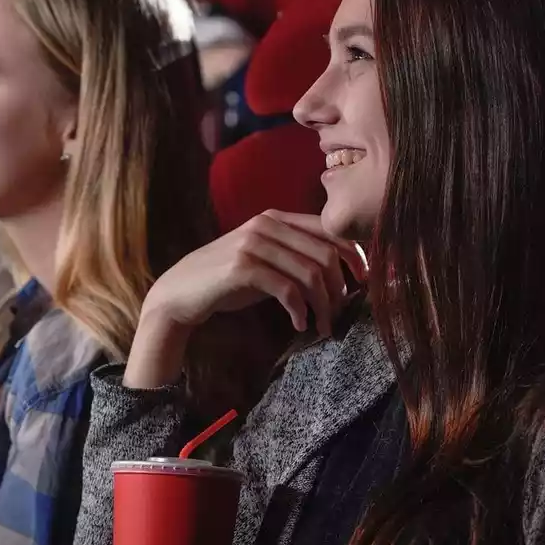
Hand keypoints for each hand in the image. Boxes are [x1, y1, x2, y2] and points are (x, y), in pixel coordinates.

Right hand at [143, 211, 365, 336]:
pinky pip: (288, 289)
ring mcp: (254, 243)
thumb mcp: (265, 261)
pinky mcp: (243, 267)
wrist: (181, 292)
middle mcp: (267, 224)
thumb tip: (341, 274)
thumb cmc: (227, 281)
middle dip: (340, 288)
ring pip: (311, 273)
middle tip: (341, 313)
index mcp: (276, 217)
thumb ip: (295, 257)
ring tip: (324, 326)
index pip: (329, 229)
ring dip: (324, 306)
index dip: (354, 255)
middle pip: (325, 253)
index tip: (364, 282)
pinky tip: (300, 325)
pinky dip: (300, 311)